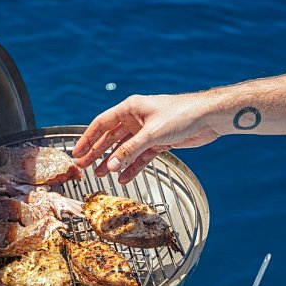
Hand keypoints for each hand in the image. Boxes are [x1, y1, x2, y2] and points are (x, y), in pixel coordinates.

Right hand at [72, 93, 220, 182]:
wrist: (208, 118)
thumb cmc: (181, 115)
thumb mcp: (152, 133)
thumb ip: (130, 150)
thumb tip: (110, 165)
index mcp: (131, 108)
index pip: (102, 124)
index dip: (88, 138)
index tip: (76, 152)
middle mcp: (136, 119)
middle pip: (111, 138)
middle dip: (97, 152)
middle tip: (84, 166)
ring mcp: (147, 132)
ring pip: (125, 149)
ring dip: (113, 161)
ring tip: (101, 174)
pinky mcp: (159, 142)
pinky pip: (140, 157)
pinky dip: (132, 167)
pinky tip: (123, 177)